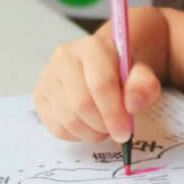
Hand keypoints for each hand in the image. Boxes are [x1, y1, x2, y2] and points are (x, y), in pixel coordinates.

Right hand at [33, 33, 160, 142]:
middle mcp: (64, 57)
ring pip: (67, 119)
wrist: (101, 68)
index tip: (124, 133)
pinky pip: (56, 127)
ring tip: (103, 128)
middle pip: (81, 104)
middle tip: (115, 131)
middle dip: (102, 125)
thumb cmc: (121, 74)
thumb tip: (132, 104)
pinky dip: (75, 136)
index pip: (100, 84)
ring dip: (90, 133)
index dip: (114, 113)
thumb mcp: (140, 76)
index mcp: (92, 47)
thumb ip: (143, 86)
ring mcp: (48, 76)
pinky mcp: (39, 95)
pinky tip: (87, 127)